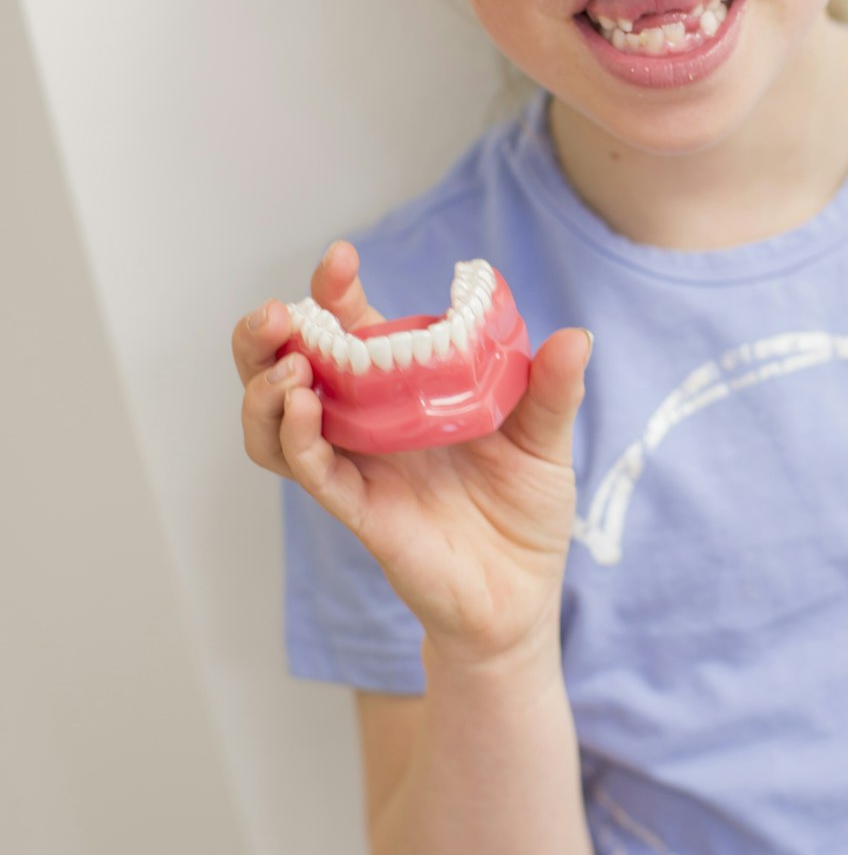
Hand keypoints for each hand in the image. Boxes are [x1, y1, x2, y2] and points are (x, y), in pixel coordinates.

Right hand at [234, 239, 593, 668]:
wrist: (523, 595)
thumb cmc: (525, 511)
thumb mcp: (545, 439)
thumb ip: (552, 390)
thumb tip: (575, 337)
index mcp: (402, 391)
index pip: (348, 331)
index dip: (332, 293)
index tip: (340, 260)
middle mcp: (366, 424)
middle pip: (287, 369)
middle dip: (266, 337)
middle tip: (276, 313)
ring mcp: (356, 467)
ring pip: (277, 424)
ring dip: (266, 390)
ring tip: (288, 368)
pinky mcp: (360, 511)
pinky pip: (314, 474)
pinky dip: (299, 440)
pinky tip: (305, 410)